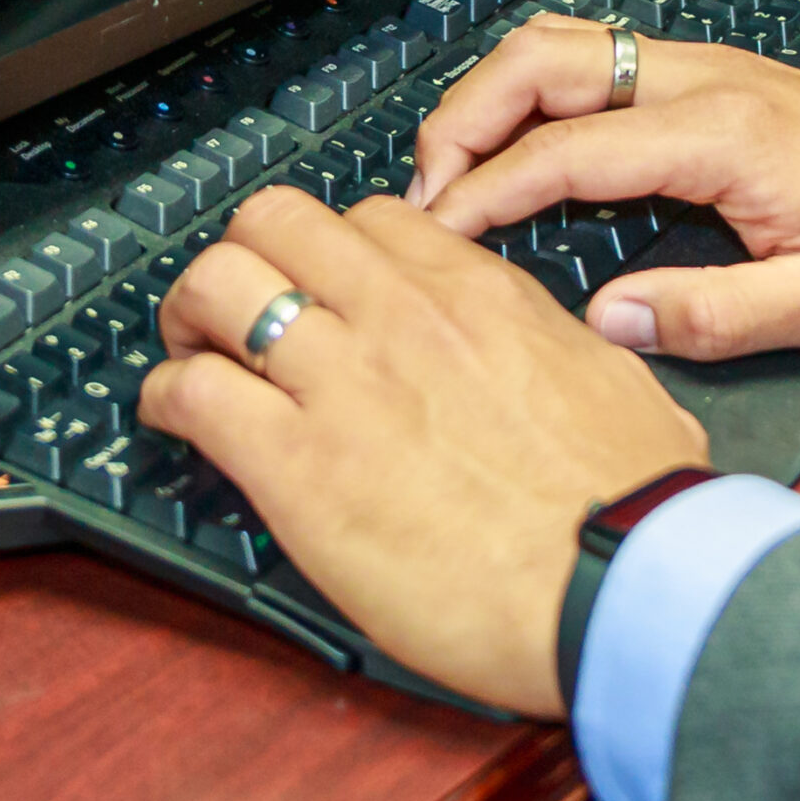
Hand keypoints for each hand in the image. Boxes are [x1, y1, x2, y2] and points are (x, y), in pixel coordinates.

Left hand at [140, 186, 709, 718]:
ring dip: (192, 316)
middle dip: (245, 256)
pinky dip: (166, 401)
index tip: (327, 290)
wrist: (621, 583)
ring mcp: (343, 381)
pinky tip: (178, 426)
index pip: (372, 218)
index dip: (333, 252)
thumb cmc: (633, 507)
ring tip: (194, 358)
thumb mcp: (622, 385)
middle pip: (276, 220)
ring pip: (218, 282)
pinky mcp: (297, 463)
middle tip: (238, 310)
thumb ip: (574, 350)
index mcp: (482, 295)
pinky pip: (191, 392)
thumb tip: (578, 350)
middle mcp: (402, 316)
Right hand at [415, 15, 799, 360]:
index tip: (436, 236)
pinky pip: (596, 60)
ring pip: (564, 45)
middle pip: (541, 60)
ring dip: (493, 94)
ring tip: (455, 170)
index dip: (484, 192)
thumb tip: (609, 320)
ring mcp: (705, 68)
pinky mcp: (711, 76)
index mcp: (722, 136)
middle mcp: (704, 82)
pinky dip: (536, 92)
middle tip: (424, 193)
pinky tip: (521, 145)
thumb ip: (713, 317)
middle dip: (462, 118)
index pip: (564, 150)